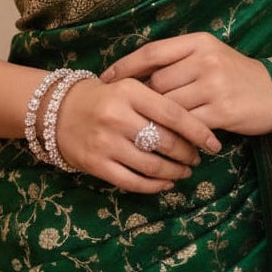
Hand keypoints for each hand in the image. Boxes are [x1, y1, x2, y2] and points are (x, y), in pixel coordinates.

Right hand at [53, 76, 221, 193]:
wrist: (58, 110)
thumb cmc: (104, 97)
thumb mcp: (129, 86)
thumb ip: (157, 98)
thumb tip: (196, 119)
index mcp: (130, 91)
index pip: (173, 113)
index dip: (197, 131)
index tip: (213, 142)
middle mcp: (117, 116)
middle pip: (164, 142)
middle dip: (187, 154)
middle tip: (197, 157)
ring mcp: (105, 142)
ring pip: (151, 164)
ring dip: (174, 172)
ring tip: (185, 171)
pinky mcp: (96, 164)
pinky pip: (132, 181)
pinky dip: (154, 185)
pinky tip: (165, 183)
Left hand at [100, 33, 271, 135]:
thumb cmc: (235, 75)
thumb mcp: (209, 56)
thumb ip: (178, 61)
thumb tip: (136, 77)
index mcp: (198, 42)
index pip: (152, 52)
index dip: (125, 66)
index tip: (105, 80)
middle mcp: (205, 59)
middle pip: (157, 83)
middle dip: (143, 101)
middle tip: (130, 114)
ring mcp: (214, 84)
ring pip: (169, 106)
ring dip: (158, 121)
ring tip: (150, 130)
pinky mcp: (222, 110)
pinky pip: (187, 125)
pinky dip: (177, 135)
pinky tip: (174, 140)